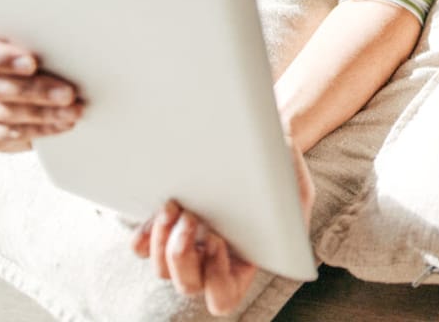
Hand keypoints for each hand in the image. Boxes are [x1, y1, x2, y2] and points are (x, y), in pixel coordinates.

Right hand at [0, 26, 81, 151]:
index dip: (0, 59)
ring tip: (73, 112)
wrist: (42, 77)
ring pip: (1, 113)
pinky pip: (1, 136)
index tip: (32, 64)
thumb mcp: (41, 39)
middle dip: (35, 91)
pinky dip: (35, 131)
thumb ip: (44, 39)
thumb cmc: (41, 49)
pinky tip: (59, 125)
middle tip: (69, 94)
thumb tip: (72, 43)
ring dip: (41, 114)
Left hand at [132, 141, 313, 315]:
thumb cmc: (281, 170)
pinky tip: (161, 211)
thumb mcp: (297, 192)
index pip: (222, 297)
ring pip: (161, 269)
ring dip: (163, 241)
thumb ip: (291, 213)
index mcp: (245, 264)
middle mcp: (212, 263)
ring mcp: (186, 248)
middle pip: (186, 285)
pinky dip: (144, 236)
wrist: (258, 141)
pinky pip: (141, 248)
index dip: (215, 278)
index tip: (219, 240)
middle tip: (191, 218)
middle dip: (183, 255)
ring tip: (175, 206)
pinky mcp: (164, 228)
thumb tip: (273, 217)